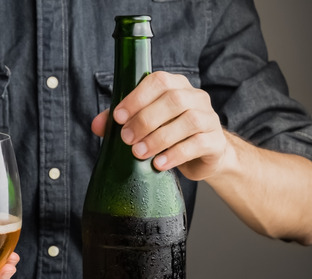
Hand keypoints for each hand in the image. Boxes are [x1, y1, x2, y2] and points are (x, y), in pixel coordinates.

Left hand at [91, 71, 230, 180]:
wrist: (204, 156)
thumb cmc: (171, 134)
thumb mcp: (146, 125)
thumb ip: (122, 121)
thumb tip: (96, 125)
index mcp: (177, 86)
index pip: (159, 81)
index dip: (137, 97)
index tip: (118, 117)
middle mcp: (196, 97)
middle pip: (173, 100)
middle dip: (145, 120)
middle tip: (126, 139)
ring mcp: (209, 118)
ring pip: (188, 121)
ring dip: (159, 138)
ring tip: (139, 153)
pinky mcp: (215, 142)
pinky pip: (197, 144)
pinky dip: (175, 154)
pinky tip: (159, 164)